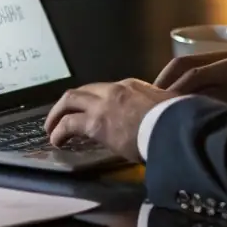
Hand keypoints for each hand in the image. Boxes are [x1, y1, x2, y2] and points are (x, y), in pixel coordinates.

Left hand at [44, 79, 175, 161]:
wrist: (171, 126)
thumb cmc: (174, 119)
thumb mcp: (166, 106)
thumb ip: (157, 109)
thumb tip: (163, 119)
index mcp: (132, 85)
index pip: (105, 90)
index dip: (93, 100)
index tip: (90, 112)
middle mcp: (114, 90)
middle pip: (83, 90)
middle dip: (68, 103)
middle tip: (59, 116)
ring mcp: (103, 104)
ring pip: (70, 100)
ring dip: (57, 114)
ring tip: (51, 129)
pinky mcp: (96, 123)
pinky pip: (69, 124)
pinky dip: (59, 131)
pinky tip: (57, 141)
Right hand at [153, 45, 226, 113]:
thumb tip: (215, 131)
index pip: (200, 72)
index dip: (177, 92)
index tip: (157, 111)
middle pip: (194, 60)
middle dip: (168, 81)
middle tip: (146, 105)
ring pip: (202, 64)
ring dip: (180, 83)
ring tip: (160, 107)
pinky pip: (216, 72)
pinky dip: (197, 85)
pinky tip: (190, 105)